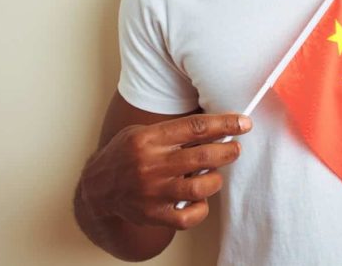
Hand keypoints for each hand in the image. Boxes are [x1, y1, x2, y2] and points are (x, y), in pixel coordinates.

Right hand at [78, 113, 251, 229]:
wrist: (97, 188)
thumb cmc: (126, 156)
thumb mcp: (143, 133)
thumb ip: (174, 132)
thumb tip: (216, 129)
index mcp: (148, 139)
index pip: (195, 127)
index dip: (224, 123)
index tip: (243, 123)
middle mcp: (150, 165)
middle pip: (202, 156)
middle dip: (227, 150)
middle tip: (235, 148)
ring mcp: (152, 192)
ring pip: (200, 188)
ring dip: (215, 180)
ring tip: (214, 175)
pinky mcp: (154, 215)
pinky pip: (188, 217)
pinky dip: (201, 209)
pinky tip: (199, 200)